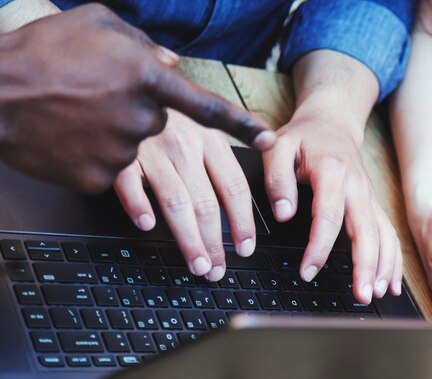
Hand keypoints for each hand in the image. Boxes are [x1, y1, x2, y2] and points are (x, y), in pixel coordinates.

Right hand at [0, 4, 273, 192]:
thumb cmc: (42, 52)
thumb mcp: (96, 24)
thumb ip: (143, 44)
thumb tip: (174, 65)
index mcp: (147, 77)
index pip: (207, 106)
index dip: (241, 124)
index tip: (267, 140)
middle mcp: (142, 117)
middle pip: (159, 126)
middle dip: (135, 114)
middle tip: (95, 98)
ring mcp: (122, 152)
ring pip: (135, 147)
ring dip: (112, 133)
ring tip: (73, 113)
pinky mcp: (101, 178)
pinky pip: (113, 170)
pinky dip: (95, 155)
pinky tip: (68, 136)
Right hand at [114, 109, 255, 278]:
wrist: (122, 81)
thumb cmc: (166, 108)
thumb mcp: (200, 120)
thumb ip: (220, 152)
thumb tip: (248, 189)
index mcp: (209, 137)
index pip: (235, 188)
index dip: (243, 222)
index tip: (245, 247)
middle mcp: (184, 144)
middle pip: (207, 203)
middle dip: (216, 242)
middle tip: (218, 269)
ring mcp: (152, 149)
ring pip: (176, 203)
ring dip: (189, 239)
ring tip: (197, 264)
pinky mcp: (121, 154)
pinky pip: (129, 185)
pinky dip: (138, 206)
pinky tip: (146, 226)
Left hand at [263, 111, 401, 303]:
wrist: (331, 123)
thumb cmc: (304, 137)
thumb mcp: (277, 147)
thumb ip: (277, 178)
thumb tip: (284, 212)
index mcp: (333, 172)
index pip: (329, 216)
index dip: (319, 247)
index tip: (307, 271)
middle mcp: (357, 187)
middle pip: (367, 231)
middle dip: (365, 266)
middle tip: (359, 295)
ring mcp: (369, 197)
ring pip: (385, 235)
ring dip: (383, 266)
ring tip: (375, 293)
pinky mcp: (373, 205)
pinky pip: (389, 234)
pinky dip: (393, 259)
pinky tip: (389, 282)